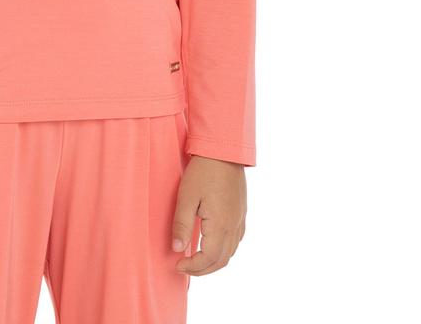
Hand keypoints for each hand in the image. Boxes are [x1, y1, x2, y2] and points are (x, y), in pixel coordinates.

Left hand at [172, 154, 246, 275]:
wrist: (224, 150)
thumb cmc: (203, 171)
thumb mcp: (186, 196)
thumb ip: (181, 224)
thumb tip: (177, 249)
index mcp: (221, 224)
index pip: (209, 258)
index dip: (193, 267)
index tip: (178, 264)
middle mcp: (234, 225)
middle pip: (222, 260)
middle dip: (203, 269)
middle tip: (185, 267)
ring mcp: (240, 219)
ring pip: (231, 252)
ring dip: (214, 261)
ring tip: (196, 260)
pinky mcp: (242, 212)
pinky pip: (236, 240)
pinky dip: (224, 250)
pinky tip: (213, 244)